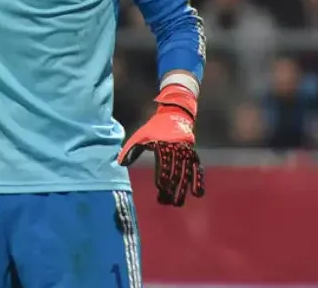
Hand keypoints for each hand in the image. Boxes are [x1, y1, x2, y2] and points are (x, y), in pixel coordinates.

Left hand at [117, 85, 204, 206]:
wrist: (174, 114)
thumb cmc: (155, 127)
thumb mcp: (141, 135)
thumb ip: (131, 149)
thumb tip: (119, 163)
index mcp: (163, 146)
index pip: (163, 165)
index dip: (162, 177)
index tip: (160, 188)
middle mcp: (176, 150)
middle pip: (175, 172)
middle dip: (172, 188)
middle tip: (167, 202)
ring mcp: (186, 152)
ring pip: (186, 173)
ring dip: (183, 188)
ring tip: (179, 202)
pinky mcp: (192, 153)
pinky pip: (197, 169)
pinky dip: (198, 180)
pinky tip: (198, 193)